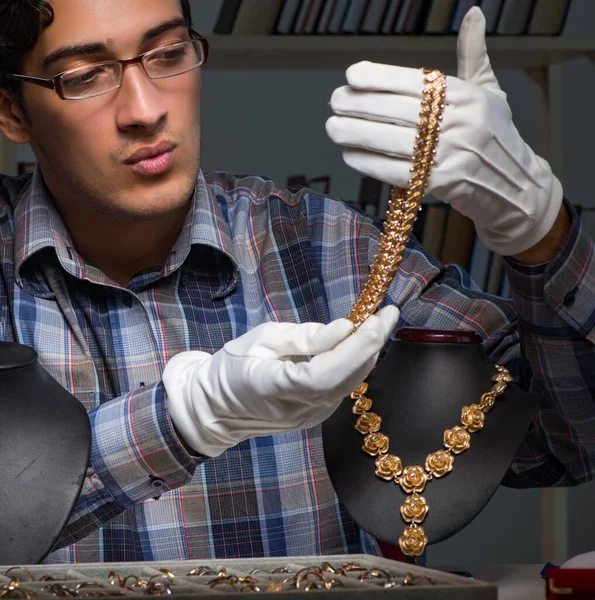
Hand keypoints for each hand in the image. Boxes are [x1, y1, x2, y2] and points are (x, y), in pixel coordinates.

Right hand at [163, 306, 399, 456]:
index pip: (325, 372)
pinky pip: (342, 390)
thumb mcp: (261, 339)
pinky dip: (356, 365)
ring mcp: (307, 419)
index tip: (377, 318)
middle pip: (345, 380)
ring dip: (368, 354)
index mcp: (273, 387)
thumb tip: (345, 329)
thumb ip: (304, 338)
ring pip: (349, 386)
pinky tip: (362, 345)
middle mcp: (296, 409)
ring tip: (380, 324)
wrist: (216, 407)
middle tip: (388, 314)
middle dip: (372, 344)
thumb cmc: (231, 366)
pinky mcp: (314, 419)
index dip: (356, 347)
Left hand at [325, 7, 562, 256]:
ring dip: (356, 134)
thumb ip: (474, 55)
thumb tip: (474, 13)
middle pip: (397, 110)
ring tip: (333, 128)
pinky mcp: (440, 184)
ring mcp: (450, 155)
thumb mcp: (489, 92)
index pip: (415, 81)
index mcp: (466, 96)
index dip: (379, 77)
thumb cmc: (496, 135)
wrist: (515, 185)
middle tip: (334, 102)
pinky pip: (395, 172)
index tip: (351, 76)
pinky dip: (369, 163)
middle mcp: (459, 123)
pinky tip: (349, 154)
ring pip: (391, 141)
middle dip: (359, 106)